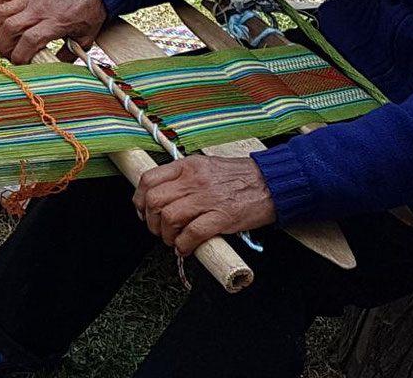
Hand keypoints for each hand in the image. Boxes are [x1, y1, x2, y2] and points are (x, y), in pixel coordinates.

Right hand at [0, 0, 105, 63]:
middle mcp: (38, 9)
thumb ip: (68, 56)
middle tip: (7, 56)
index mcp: (55, 22)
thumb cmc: (88, 13)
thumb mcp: (85, 39)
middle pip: (11, 27)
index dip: (20, 56)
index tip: (20, 64)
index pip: (30, 40)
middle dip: (4, 46)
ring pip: (2, 12)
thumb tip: (53, 70)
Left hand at [133, 155, 277, 255]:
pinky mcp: (222, 216)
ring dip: (166, 235)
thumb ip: (185, 178)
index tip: (142, 212)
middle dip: (151, 221)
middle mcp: (194, 179)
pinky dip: (184, 245)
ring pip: (170, 218)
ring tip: (174, 241)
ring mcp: (208, 198)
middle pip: (155, 201)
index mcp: (188, 165)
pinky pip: (192, 233)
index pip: (149, 179)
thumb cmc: (241, 177)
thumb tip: (165, 197)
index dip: (139, 200)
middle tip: (159, 230)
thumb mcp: (207, 167)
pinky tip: (186, 248)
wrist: (273, 182)